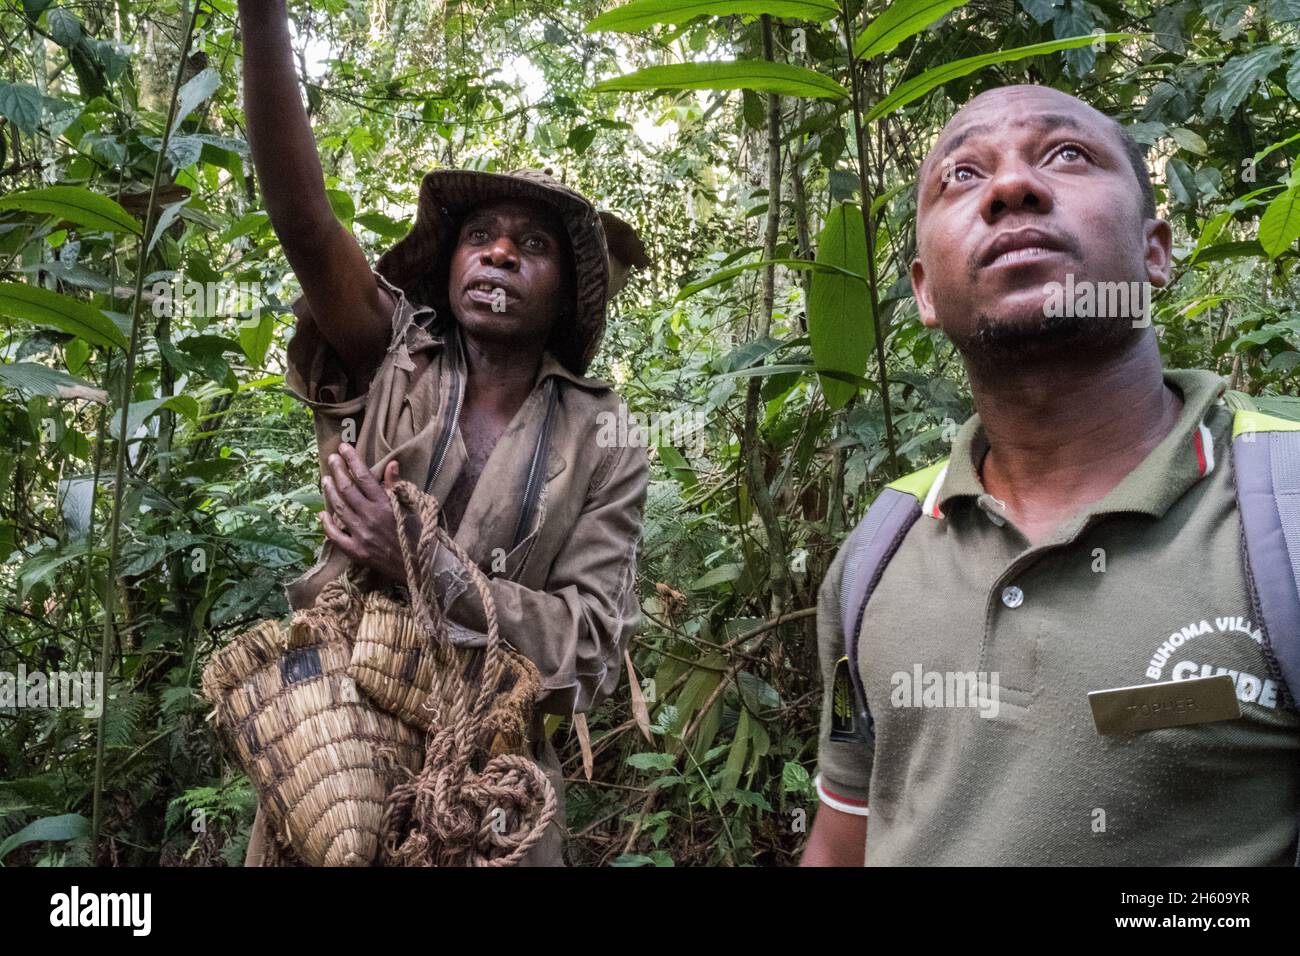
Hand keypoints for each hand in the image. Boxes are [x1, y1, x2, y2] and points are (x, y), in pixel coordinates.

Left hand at [319, 443, 406, 582]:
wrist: (421, 567)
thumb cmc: (419, 534)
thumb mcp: (411, 507)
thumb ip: (396, 487)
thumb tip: (392, 464)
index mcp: (385, 505)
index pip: (364, 477)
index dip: (352, 461)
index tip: (343, 448)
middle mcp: (371, 517)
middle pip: (347, 490)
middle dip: (338, 471)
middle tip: (331, 458)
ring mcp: (362, 535)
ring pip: (339, 509)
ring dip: (330, 492)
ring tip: (325, 479)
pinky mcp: (357, 552)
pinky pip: (336, 536)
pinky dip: (327, 524)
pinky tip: (322, 513)